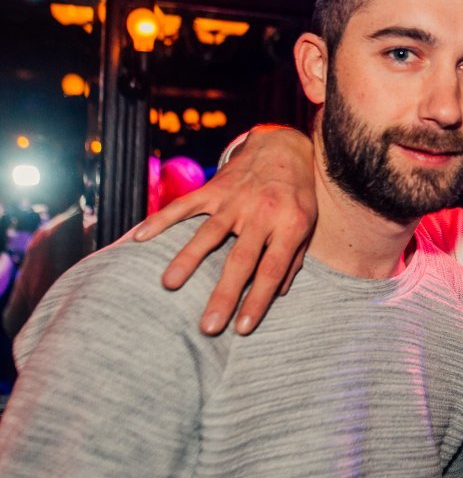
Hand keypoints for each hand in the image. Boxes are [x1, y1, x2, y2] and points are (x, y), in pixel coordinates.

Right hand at [133, 125, 316, 334]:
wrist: (283, 148)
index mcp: (290, 225)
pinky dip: (162, 220)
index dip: (258, 300)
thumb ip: (292, 258)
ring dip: (188, 259)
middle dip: (223, 295)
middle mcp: (262, 214)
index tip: (241, 329)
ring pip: (209, 234)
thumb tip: (277, 294)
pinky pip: (185, 206)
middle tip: (207, 327)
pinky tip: (140, 237)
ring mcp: (236, 200)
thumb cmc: (297, 195)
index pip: (272, 270)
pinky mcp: (214, 188)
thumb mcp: (307, 225)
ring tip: (169, 285)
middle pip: (240, 260)